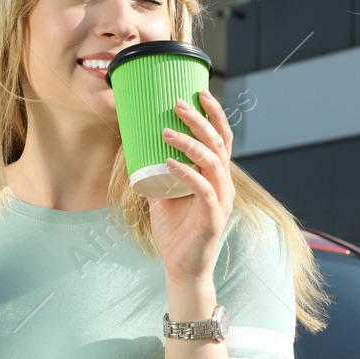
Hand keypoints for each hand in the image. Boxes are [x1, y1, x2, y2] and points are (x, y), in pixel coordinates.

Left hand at [150, 88, 235, 282]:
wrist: (181, 267)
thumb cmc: (175, 229)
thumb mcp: (164, 193)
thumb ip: (157, 171)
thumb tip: (135, 145)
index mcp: (217, 175)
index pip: (222, 138)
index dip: (214, 114)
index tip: (199, 92)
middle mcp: (224, 184)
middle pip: (220, 144)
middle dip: (200, 120)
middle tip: (179, 104)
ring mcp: (221, 200)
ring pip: (213, 162)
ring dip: (190, 143)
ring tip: (166, 133)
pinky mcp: (213, 217)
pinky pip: (203, 190)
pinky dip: (187, 174)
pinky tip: (169, 163)